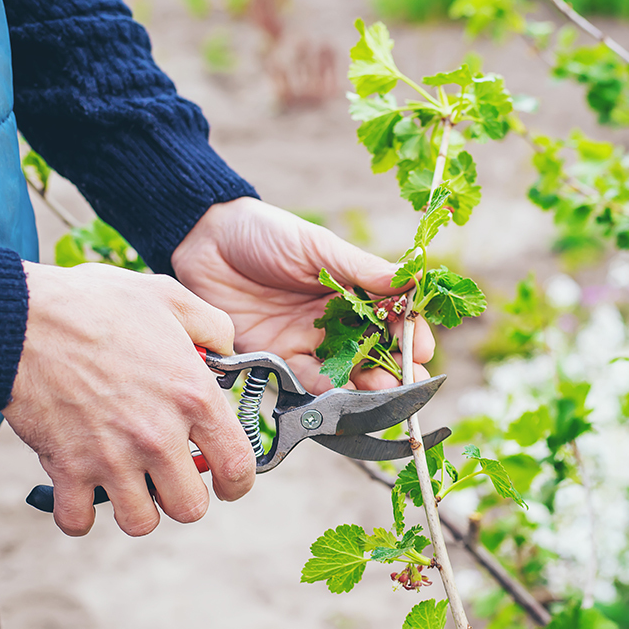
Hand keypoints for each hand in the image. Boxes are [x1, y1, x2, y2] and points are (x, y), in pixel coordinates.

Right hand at [3, 262, 255, 536]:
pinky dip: (79, 514)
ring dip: (136, 508)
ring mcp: (113, 457)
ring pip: (140, 522)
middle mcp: (159, 435)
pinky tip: (82, 489)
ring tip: (129, 483)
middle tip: (171, 478)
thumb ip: (212, 326)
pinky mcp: (67, 468)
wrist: (23, 317)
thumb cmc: (94, 305)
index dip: (238, 483)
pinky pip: (78, 521)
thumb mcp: (171, 298)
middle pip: (190, 507)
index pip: (238, 466)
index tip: (228, 484)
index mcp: (194, 396)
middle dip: (184, 498)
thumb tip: (227, 352)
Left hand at [171, 197, 434, 393]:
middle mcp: (335, 321)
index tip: (422, 348)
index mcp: (352, 289)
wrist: (205, 242)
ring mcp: (307, 342)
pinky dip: (326, 390)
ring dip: (367, 386)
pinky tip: (341, 394)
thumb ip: (363, 270)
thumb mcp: (319, 247)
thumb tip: (415, 278)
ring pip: (346, 372)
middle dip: (396, 369)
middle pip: (375, 351)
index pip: (392, 317)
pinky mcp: (277, 359)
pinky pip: (306, 381)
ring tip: (382, 392)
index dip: (410, 334)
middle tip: (410, 383)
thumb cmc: (265, 233)